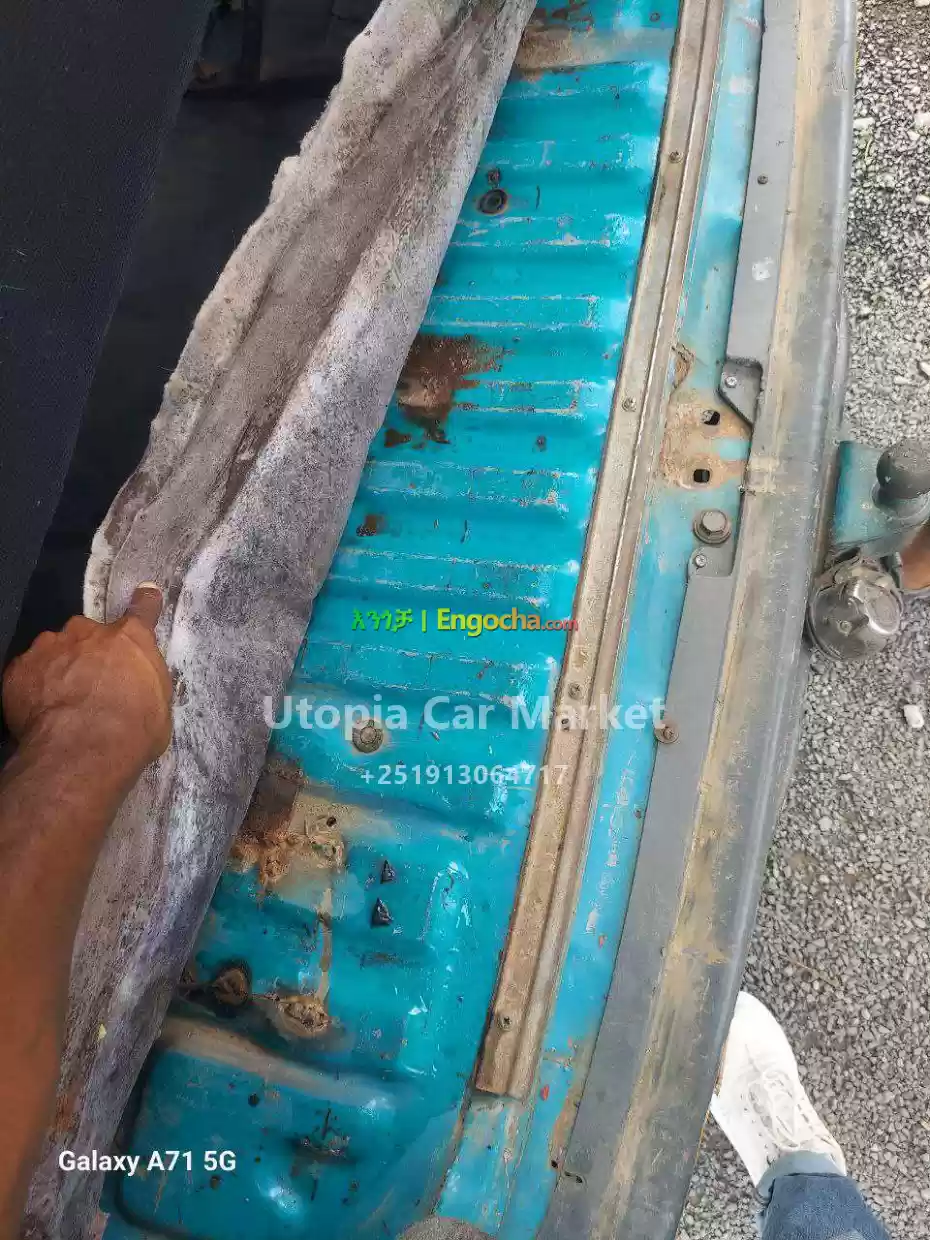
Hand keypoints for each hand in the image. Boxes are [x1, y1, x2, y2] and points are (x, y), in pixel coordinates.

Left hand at [2, 585, 173, 785]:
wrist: (83, 748)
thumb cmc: (133, 731)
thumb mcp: (158, 706)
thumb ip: (145, 683)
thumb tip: (138, 684)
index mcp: (130, 639)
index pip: (141, 611)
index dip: (144, 603)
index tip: (144, 593)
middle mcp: (88, 632)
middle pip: (89, 635)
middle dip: (90, 653)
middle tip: (93, 684)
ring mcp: (49, 647)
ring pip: (55, 650)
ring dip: (60, 667)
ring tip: (62, 701)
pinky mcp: (19, 669)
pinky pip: (27, 673)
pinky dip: (33, 687)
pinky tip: (40, 711)